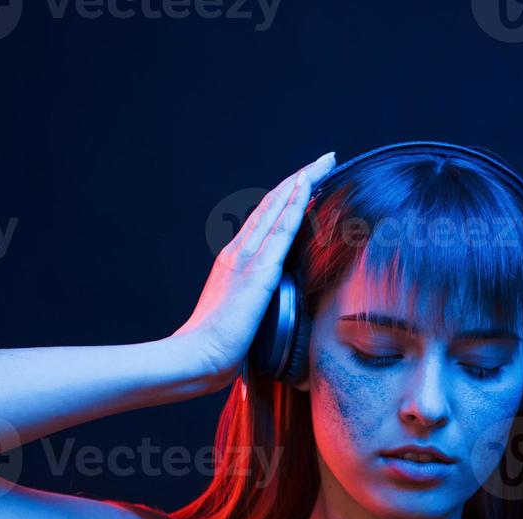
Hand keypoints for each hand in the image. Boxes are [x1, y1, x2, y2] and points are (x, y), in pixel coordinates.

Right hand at [173, 151, 338, 390]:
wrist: (197, 355)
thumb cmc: (214, 346)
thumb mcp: (238, 316)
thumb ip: (253, 304)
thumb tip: (269, 310)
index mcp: (234, 260)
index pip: (265, 220)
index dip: (286, 198)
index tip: (307, 182)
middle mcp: (239, 250)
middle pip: (273, 203)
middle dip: (300, 178)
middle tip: (324, 159)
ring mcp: (248, 257)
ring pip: (278, 207)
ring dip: (302, 181)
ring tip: (324, 162)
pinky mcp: (259, 269)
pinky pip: (282, 228)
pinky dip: (295, 203)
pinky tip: (308, 185)